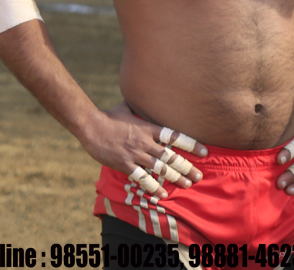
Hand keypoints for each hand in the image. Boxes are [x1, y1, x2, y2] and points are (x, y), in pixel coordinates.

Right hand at [79, 103, 207, 198]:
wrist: (89, 125)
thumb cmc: (107, 116)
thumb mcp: (125, 107)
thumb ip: (137, 108)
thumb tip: (143, 99)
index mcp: (146, 128)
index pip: (174, 136)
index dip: (191, 144)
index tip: (204, 152)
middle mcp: (144, 142)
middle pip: (171, 156)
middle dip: (187, 167)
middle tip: (198, 176)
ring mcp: (135, 154)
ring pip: (160, 169)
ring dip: (176, 178)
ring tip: (187, 184)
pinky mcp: (124, 164)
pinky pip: (143, 178)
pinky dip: (154, 187)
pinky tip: (163, 194)